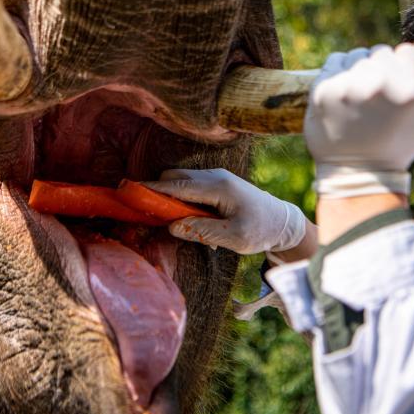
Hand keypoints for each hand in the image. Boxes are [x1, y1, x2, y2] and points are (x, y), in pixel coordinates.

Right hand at [141, 169, 305, 254]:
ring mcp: (216, 178)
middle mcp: (215, 176)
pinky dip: (183, 199)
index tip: (131, 190)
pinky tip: (191, 220)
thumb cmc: (261, 230)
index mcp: (218, 187)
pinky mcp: (216, 184)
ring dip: (172, 198)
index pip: (178, 185)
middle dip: (158, 192)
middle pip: (175, 177)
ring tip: (175, 222)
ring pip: (181, 181)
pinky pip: (191, 187)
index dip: (153, 188)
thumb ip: (202, 230)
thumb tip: (173, 226)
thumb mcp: (234, 237)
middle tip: (147, 213)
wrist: (282, 222)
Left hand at [304, 43, 413, 196]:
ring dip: (361, 70)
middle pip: (382, 52)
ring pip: (358, 55)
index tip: (401, 94)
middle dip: (384, 71)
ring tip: (363, 100)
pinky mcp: (323, 90)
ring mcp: (347, 87)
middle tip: (381, 101)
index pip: (409, 51)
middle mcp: (378, 85)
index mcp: (411, 90)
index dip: (407, 71)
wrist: (361, 172)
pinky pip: (335, 61)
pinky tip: (346, 97)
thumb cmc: (405, 143)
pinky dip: (340, 73)